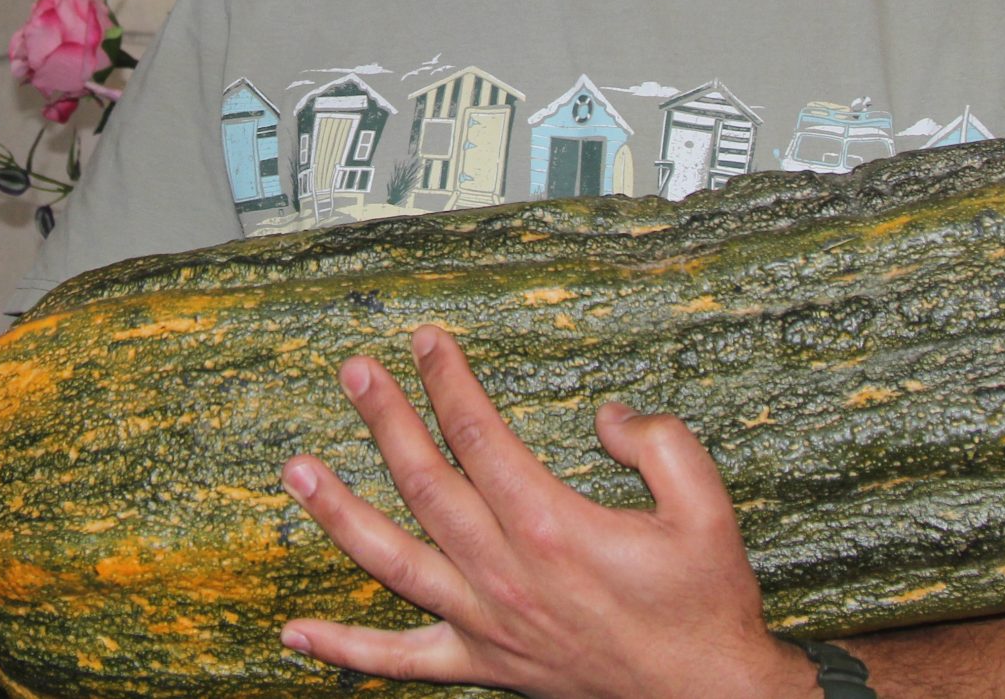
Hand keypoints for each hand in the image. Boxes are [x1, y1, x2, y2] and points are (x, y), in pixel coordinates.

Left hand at [278, 325, 812, 698]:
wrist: (708, 695)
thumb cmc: (705, 601)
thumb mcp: (707, 506)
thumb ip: (658, 443)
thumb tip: (605, 416)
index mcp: (553, 527)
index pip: (480, 436)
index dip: (448, 382)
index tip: (425, 341)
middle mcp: (507, 574)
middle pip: (427, 483)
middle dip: (385, 420)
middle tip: (353, 371)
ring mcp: (488, 623)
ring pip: (394, 562)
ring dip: (339, 514)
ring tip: (295, 470)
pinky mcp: (485, 664)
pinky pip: (400, 660)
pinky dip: (344, 649)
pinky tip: (296, 633)